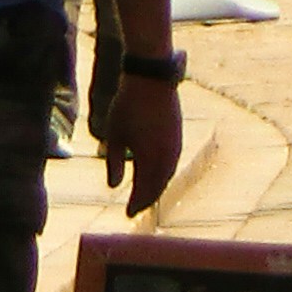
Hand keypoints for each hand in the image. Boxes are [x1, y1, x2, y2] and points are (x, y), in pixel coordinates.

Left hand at [112, 70, 182, 217]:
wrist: (152, 77)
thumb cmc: (128, 104)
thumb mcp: (114, 134)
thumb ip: (113, 162)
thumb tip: (113, 186)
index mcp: (150, 157)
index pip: (144, 190)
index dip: (136, 204)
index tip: (128, 214)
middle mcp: (166, 155)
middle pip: (158, 187)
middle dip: (147, 199)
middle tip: (136, 208)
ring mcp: (175, 144)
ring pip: (167, 175)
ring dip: (157, 187)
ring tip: (145, 193)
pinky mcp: (179, 134)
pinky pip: (172, 163)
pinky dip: (163, 173)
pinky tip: (156, 173)